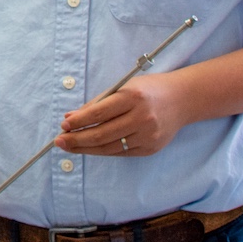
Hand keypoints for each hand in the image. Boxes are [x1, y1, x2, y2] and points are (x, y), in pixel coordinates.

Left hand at [55, 71, 187, 157]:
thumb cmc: (147, 90)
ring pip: (110, 147)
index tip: (63, 124)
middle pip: (103, 134)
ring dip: (86, 148)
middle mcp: (142, 117)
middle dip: (77, 139)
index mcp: (132, 97)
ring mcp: (148, 135)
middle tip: (59, 141)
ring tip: (70, 146)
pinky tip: (89, 149)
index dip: (79, 121)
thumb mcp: (122, 88)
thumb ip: (97, 103)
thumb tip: (70, 117)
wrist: (182, 99)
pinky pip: (121, 153)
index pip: (99, 113)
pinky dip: (103, 151)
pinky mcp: (151, 148)